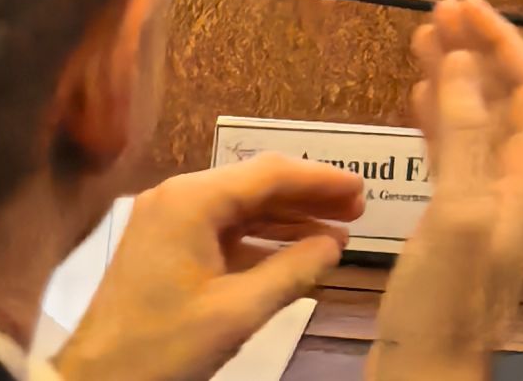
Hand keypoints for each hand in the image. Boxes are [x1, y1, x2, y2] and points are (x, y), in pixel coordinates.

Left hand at [55, 156, 360, 380]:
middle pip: (256, 186)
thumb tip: (334, 245)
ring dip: (286, 222)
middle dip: (307, 199)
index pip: (270, 174)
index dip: (321, 181)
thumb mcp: (235, 314)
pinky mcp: (162, 249)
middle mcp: (178, 197)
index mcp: (192, 200)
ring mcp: (166, 222)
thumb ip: (291, 273)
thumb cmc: (162, 348)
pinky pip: (221, 233)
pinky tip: (290, 258)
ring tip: (335, 237)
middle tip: (356, 212)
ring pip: (240, 210)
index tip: (361, 192)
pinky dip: (258, 243)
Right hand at [368, 0, 522, 380]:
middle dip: (476, 51)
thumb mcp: (457, 214)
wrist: (425, 379)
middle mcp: (516, 185)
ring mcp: (487, 205)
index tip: (464, 5)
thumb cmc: (444, 305)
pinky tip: (420, 98)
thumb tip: (465, 62)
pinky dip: (439, 116)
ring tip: (422, 40)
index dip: (502, 40)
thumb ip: (463, 136)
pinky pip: (454, 152)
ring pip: (476, 121)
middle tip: (438, 13)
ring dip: (454, 77)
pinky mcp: (457, 223)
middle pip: (503, 98)